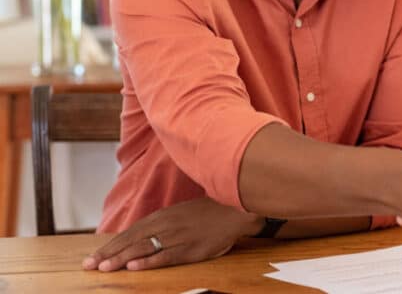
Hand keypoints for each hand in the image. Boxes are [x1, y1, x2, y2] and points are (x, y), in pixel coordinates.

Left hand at [82, 197, 260, 271]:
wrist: (235, 209)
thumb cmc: (208, 212)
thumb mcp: (180, 213)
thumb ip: (161, 223)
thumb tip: (140, 236)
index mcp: (162, 216)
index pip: (129, 232)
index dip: (110, 245)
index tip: (93, 256)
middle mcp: (166, 225)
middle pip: (131, 240)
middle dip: (108, 253)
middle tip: (89, 265)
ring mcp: (178, 237)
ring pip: (144, 248)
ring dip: (121, 258)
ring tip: (104, 268)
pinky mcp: (191, 249)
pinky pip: (165, 256)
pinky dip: (148, 261)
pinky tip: (134, 267)